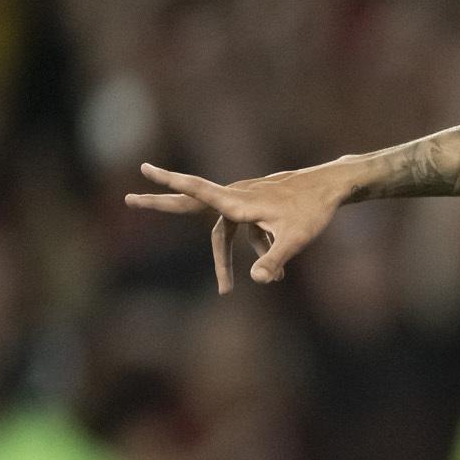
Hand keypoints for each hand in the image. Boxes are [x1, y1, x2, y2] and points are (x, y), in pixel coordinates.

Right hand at [124, 161, 353, 293]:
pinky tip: (279, 274)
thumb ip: (275, 260)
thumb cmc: (313, 212)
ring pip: (224, 233)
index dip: (171, 182)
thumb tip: (259, 282)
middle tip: (129, 199)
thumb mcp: (296, 240)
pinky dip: (255, 250)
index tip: (145, 169)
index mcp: (238, 201)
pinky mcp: (254, 204)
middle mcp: (236, 196)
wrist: (331, 188)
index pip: (198, 190)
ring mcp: (244, 199)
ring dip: (223, 261)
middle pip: (192, 202)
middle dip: (162, 203)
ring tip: (224, 290)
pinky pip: (245, 231)